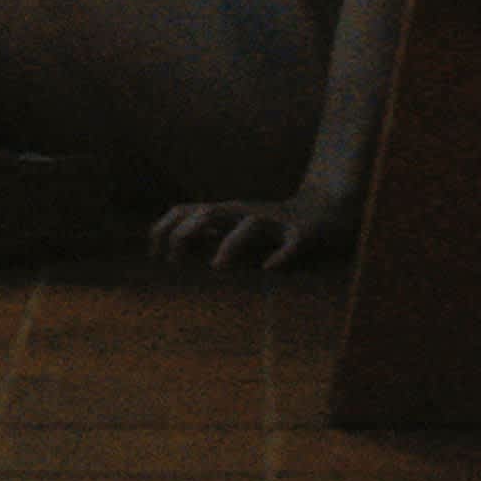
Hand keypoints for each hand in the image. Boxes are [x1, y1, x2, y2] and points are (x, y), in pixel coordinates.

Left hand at [149, 188, 359, 271]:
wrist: (325, 213)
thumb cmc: (272, 229)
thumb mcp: (235, 233)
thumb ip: (207, 239)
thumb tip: (175, 249)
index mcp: (227, 213)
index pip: (185, 210)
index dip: (165, 230)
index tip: (155, 256)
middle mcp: (245, 214)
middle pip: (209, 213)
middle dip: (187, 234)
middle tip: (173, 262)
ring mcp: (275, 222)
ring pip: (249, 226)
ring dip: (231, 244)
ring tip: (217, 267)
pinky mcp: (302, 234)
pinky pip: (291, 244)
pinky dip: (280, 256)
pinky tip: (269, 270)